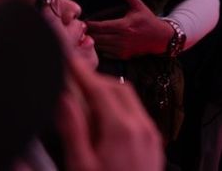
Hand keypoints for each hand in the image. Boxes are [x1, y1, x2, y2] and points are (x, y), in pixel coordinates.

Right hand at [58, 54, 163, 170]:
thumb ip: (74, 129)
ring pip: (130, 100)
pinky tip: (104, 122)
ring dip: (108, 94)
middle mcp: (143, 126)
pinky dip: (120, 108)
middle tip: (74, 82)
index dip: (81, 72)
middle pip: (118, 88)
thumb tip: (66, 98)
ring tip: (85, 102)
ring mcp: (152, 134)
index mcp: (122, 128)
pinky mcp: (155, 143)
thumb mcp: (81, 164)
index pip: (100, 88)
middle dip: (95, 81)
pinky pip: (138, 114)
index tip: (68, 60)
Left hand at [86, 0, 172, 59]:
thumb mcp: (139, 6)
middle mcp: (122, 38)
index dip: (91, 24)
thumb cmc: (148, 21)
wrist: (160, 37)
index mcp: (124, 25)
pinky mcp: (123, 55)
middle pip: (98, 37)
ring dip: (94, 40)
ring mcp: (122, 48)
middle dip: (89, 33)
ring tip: (89, 35)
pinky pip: (106, 53)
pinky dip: (102, 48)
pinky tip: (100, 41)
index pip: (101, 26)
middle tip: (82, 28)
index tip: (84, 21)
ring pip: (101, 46)